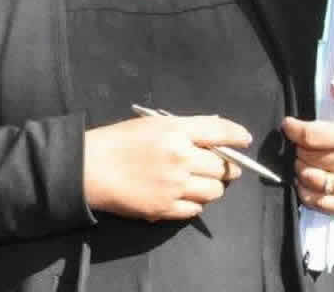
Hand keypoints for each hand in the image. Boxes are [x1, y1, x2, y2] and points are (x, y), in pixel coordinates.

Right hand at [84, 115, 249, 221]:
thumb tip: (215, 131)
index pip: (219, 131)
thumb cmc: (117, 141)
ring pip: (214, 191)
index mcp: (176, 132)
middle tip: (218, 167)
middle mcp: (180, 158)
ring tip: (199, 182)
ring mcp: (174, 186)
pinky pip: (196, 209)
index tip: (244, 140)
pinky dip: (195, 203)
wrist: (89, 169)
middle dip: (225, 167)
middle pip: (223, 167)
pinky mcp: (165, 208)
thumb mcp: (151, 124)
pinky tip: (183, 195)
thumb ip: (185, 127)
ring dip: (212, 186)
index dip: (237, 135)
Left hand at [283, 79, 333, 213]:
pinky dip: (307, 192)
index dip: (294, 129)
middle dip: (299, 146)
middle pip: (308, 157)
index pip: (312, 136)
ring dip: (300, 167)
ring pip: (310, 179)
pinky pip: (320, 203)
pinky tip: (307, 179)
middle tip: (302, 139)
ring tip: (305, 157)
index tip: (288, 124)